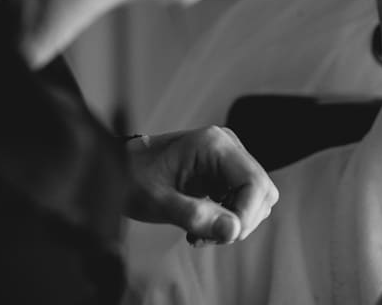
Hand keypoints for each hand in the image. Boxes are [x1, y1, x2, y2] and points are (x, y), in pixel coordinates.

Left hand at [125, 126, 278, 245]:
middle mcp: (227, 145)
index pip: (255, 182)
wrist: (120, 169)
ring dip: (234, 221)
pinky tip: (203, 224)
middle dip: (240, 219)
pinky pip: (243, 198)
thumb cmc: (133, 178)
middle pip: (261, 190)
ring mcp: (228, 157)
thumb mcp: (158, 201)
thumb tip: (233, 231)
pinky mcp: (225, 170)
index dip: (247, 214)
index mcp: (214, 144)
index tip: (224, 236)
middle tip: (208, 235)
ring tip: (200, 230)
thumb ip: (195, 216)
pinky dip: (228, 217)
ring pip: (256, 197)